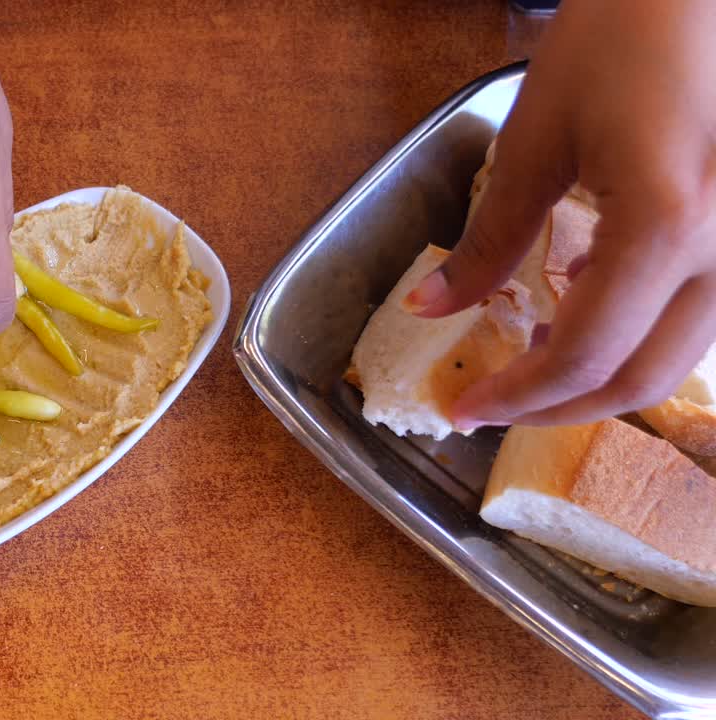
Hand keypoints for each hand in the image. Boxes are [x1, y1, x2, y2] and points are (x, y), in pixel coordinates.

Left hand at [405, 0, 715, 428]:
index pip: (585, 354)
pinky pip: (699, 315)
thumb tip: (431, 308)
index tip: (466, 410)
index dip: (518, 397)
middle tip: (494, 404)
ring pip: (679, 357)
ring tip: (531, 353)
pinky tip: (587, 302)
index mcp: (667, 224)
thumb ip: (490, 240)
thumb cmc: (620, 37)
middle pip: (643, 378)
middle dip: (558, 406)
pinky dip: (638, 331)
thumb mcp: (537, 140)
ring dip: (601, 374)